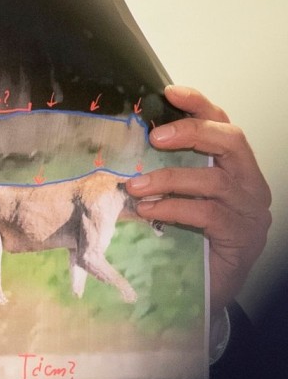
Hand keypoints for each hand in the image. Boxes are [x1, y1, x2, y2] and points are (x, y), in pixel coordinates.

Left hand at [126, 84, 271, 314]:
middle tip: (154, 137)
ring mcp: (251, 211)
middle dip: (192, 132)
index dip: (200, 104)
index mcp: (236, 166)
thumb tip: (128, 141)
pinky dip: (174, 208)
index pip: (224, 124)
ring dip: (169, 178)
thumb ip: (170, 168)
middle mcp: (250, 183)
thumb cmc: (193, 234)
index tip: (170, 91)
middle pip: (231, 141)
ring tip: (135, 186)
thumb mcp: (181, 195)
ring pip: (214, 180)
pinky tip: (149, 211)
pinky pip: (207, 213)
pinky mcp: (242, 237)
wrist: (210, 288)